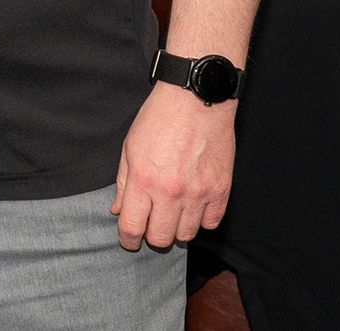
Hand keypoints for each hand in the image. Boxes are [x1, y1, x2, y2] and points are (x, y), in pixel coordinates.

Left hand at [110, 83, 235, 250]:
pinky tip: (194, 207)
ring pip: (187, 235)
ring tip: (172, 215)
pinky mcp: (221, 190)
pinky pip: (211, 222)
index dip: (128, 239)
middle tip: (151, 226)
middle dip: (152, 237)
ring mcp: (199, 193)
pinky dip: (201, 220)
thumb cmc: (159, 118)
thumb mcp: (130, 147)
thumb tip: (118, 210)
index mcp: (143, 180)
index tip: (128, 240)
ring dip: (177, 230)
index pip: (132, 227)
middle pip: (160, 238)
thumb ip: (123, 182)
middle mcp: (171, 192)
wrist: (195, 99)